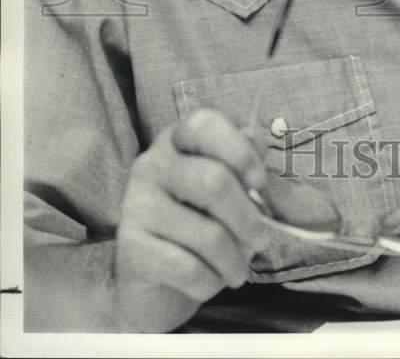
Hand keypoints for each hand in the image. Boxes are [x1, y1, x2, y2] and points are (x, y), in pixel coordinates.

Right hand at [113, 109, 268, 331]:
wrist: (152, 277)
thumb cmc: (200, 220)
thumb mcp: (227, 185)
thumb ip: (244, 159)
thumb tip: (257, 143)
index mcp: (178, 140)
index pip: (205, 124)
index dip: (240, 151)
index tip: (259, 182)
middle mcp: (152, 164)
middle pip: (213, 182)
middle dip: (248, 219)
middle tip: (261, 240)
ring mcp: (136, 204)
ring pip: (206, 233)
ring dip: (234, 260)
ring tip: (238, 270)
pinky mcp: (130, 247)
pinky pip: (186, 267)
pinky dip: (210, 281)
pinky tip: (211, 282)